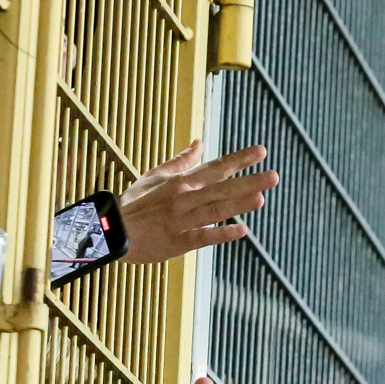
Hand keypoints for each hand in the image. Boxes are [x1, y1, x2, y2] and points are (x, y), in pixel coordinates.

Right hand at [119, 142, 277, 263]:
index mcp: (181, 181)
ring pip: (214, 209)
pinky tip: (241, 230)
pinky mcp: (178, 242)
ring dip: (238, 204)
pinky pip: (202, 236)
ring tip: (261, 198)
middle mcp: (184, 198)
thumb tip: (200, 141)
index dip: (239, 160)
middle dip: (247, 181)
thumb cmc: (134, 203)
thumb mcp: (155, 175)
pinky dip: (221, 233)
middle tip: (273, 176)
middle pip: (220, 187)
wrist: (111, 230)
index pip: (215, 168)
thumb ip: (181, 160)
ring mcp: (182, 220)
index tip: (261, 151)